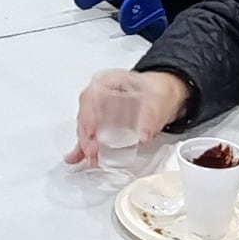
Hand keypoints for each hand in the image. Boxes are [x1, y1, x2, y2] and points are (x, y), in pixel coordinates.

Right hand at [64, 69, 190, 167]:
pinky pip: (88, 135)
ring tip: (91, 158)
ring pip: (85, 127)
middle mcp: (99, 94)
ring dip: (85, 144)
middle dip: (86, 136)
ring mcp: (97, 108)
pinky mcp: (99, 123)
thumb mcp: (155, 103)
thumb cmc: (154, 93)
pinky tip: (77, 157)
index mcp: (109, 81)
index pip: (92, 96)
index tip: (92, 132)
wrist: (161, 95)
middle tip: (92, 151)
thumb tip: (143, 136)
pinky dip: (84, 147)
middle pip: (85, 114)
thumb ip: (149, 120)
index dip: (89, 115)